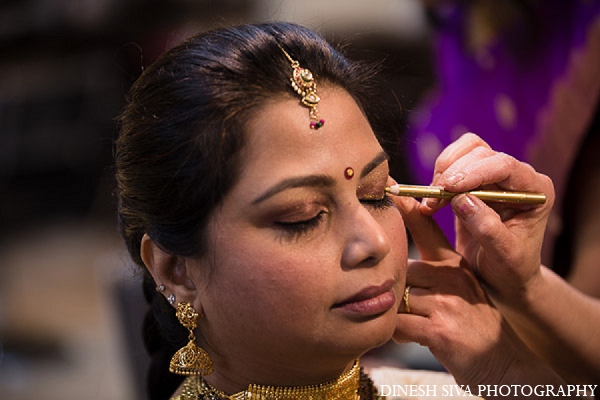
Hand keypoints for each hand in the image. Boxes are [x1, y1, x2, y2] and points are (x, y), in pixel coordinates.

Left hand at [391, 193, 565, 391]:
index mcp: (456, 265)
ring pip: (398, 297)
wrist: (506, 365)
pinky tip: (412, 338)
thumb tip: (398, 267)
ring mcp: (447, 302)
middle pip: (402, 271)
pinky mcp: (440, 329)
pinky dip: (398, 334)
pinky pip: (398, 325)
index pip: (427, 229)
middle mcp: (452, 277)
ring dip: (399, 315)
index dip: (406, 208)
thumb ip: (434, 274)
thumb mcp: (463, 290)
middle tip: (411, 310)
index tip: (389, 188)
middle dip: (398, 292)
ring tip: (416, 326)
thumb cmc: (475, 326)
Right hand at [420, 133, 554, 302]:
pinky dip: (438, 176)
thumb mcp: (504, 256)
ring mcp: (496, 177)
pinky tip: (432, 200)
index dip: (474, 172)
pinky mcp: (475, 181)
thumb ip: (487, 228)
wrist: (502, 277)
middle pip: (482, 154)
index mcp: (536, 191)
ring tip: (431, 202)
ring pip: (466, 151)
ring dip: (443, 172)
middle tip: (432, 201)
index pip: (505, 166)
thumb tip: (462, 199)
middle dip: (453, 174)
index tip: (448, 187)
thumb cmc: (510, 269)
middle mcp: (518, 178)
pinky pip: (454, 162)